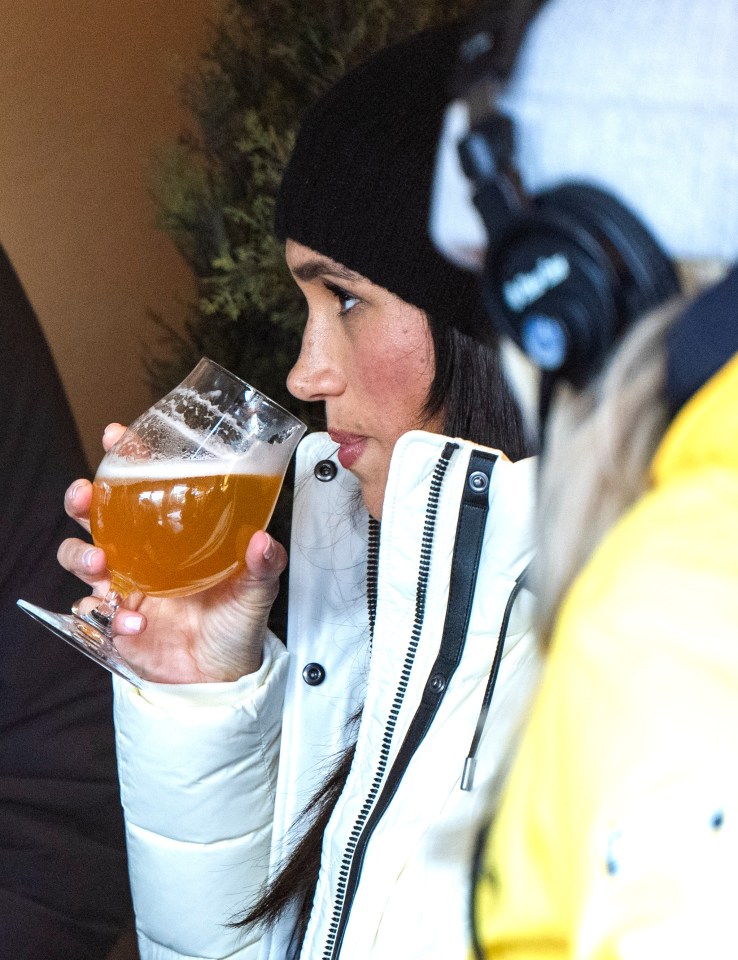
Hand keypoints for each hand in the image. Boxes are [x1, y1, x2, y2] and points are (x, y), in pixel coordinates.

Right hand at [58, 424, 287, 683]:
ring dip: (82, 554)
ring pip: (80, 558)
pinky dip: (110, 616)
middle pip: (93, 514)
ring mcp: (123, 586)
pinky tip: (136, 622)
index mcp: (170, 534)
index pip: (139, 485)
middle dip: (82, 499)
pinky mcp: (115, 621)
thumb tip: (261, 540)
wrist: (222, 675)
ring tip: (103, 563)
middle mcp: (141, 553)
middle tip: (86, 495)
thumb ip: (263, 564)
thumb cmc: (235, 621)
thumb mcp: (256, 589)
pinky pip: (94, 612)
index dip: (123, 458)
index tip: (117, 436)